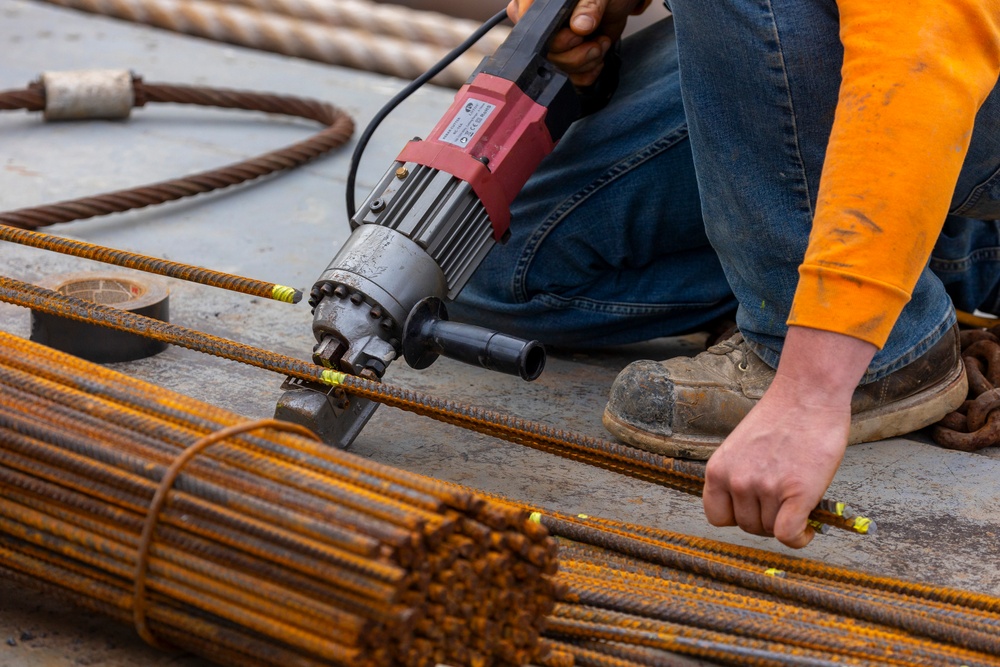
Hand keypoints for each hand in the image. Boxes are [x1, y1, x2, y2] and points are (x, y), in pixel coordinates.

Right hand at [506, 0, 650, 85]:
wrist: (616, 6)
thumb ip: (589, 7)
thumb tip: (580, 26)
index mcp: (536, 4)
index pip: (531, 28)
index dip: (555, 37)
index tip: (577, 32)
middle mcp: (539, 26)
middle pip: (545, 54)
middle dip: (576, 53)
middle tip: (594, 38)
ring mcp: (551, 46)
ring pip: (558, 69)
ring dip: (586, 61)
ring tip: (601, 42)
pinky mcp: (564, 61)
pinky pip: (571, 78)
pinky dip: (589, 71)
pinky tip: (598, 54)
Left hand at [702, 327, 875, 547]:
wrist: (807, 394)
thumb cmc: (780, 417)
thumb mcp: (741, 449)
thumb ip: (739, 477)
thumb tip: (753, 510)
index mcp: (717, 469)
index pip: (716, 516)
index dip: (738, 517)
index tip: (756, 510)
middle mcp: (736, 480)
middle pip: (748, 526)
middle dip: (768, 519)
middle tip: (785, 503)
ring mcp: (765, 487)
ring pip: (771, 530)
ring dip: (788, 523)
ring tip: (799, 503)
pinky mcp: (796, 492)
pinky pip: (789, 534)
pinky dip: (801, 538)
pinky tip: (809, 528)